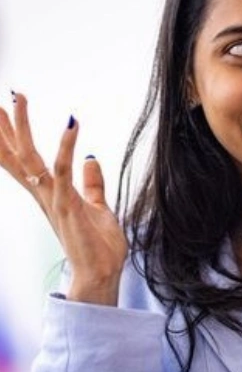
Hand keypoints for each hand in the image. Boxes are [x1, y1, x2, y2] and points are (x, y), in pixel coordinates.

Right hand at [0, 91, 127, 303]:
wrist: (101, 275)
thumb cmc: (99, 247)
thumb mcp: (98, 208)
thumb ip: (92, 184)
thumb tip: (91, 159)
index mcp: (50, 195)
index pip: (24, 161)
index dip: (10, 137)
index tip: (1, 109)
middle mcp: (45, 195)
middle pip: (18, 156)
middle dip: (6, 127)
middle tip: (1, 97)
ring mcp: (53, 200)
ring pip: (30, 158)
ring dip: (22, 127)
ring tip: (17, 96)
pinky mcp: (67, 206)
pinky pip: (62, 170)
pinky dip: (65, 146)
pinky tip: (71, 124)